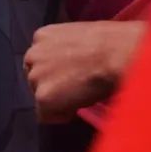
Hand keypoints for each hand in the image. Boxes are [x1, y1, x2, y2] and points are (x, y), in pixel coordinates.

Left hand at [24, 20, 146, 122]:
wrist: (118, 53)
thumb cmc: (113, 42)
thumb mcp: (80, 38)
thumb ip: (67, 50)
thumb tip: (73, 65)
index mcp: (42, 35)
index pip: (39, 60)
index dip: (56, 72)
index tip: (72, 75)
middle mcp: (32, 54)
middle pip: (35, 78)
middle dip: (53, 85)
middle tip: (76, 87)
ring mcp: (35, 76)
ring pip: (39, 96)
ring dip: (57, 99)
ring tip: (80, 95)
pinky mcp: (43, 96)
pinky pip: (46, 115)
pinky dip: (61, 115)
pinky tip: (78, 106)